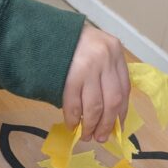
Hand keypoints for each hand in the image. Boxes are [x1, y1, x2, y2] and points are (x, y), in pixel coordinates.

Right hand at [62, 24, 129, 142]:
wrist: (42, 30)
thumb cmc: (69, 42)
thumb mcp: (96, 49)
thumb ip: (105, 73)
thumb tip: (109, 113)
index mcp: (115, 51)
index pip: (125, 89)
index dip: (121, 113)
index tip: (116, 127)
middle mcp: (105, 58)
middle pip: (113, 101)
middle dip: (106, 124)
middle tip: (100, 137)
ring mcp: (87, 66)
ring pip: (95, 106)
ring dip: (90, 125)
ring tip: (86, 135)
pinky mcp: (69, 75)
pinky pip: (74, 103)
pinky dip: (73, 117)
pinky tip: (71, 124)